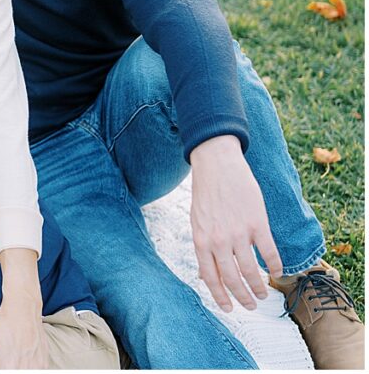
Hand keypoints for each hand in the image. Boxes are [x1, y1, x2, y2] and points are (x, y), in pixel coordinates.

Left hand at [0, 304, 46, 368]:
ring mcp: (37, 365)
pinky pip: (38, 371)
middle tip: (1, 360)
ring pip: (26, 373)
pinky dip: (29, 368)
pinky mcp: (44, 361)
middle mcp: (25, 367)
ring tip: (11, 359)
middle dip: (6, 368)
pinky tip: (22, 361)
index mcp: (9, 365)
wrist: (23, 308)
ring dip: (17, 368)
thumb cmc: (3, 323)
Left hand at [190, 135, 283, 311]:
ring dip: (259, 287)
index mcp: (201, 241)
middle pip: (232, 279)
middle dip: (242, 297)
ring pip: (251, 271)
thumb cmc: (206, 195)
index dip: (221, 297)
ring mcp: (239, 233)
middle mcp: (219, 241)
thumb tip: (204, 276)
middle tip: (251, 305)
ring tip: (264, 295)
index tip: (230, 309)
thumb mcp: (197, 222)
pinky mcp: (257, 224)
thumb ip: (203, 248)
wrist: (217, 166)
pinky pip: (269, 252)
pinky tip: (277, 273)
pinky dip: (275, 266)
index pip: (211, 277)